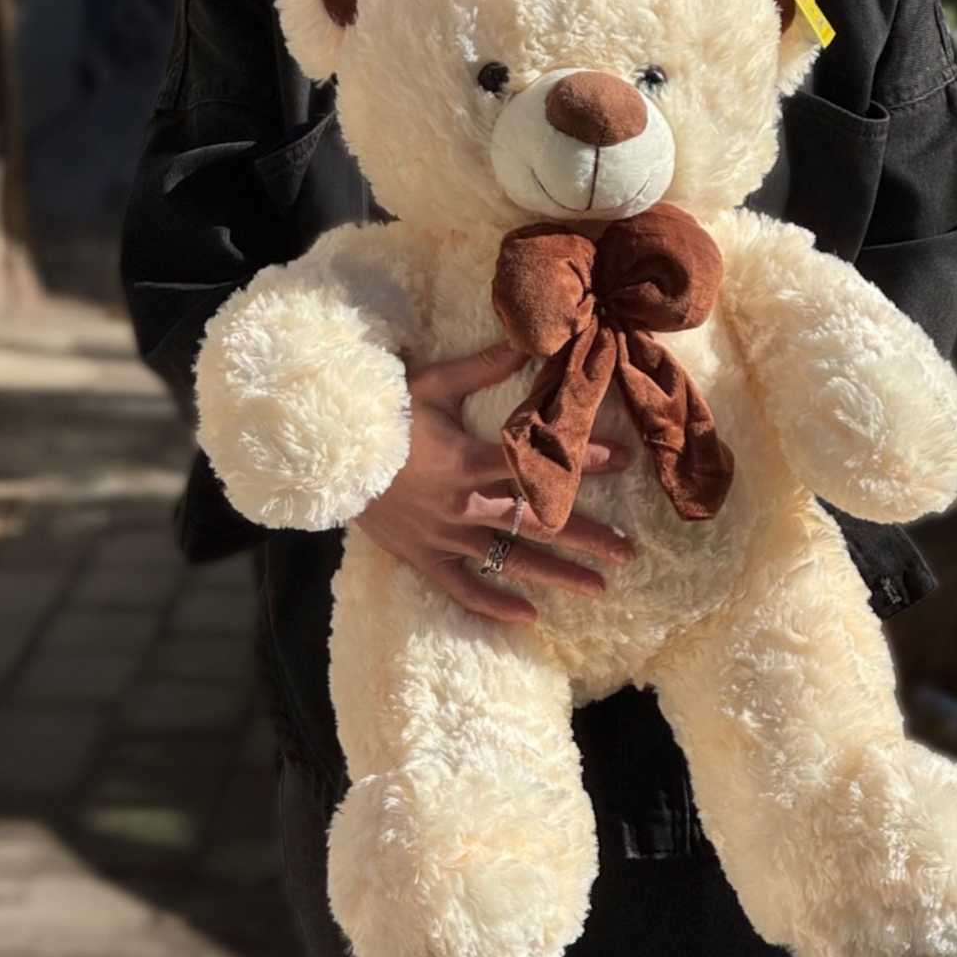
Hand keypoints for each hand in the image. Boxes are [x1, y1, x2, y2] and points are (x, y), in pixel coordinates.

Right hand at [352, 340, 634, 622]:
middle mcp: (463, 506)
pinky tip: (530, 617)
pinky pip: (463, 590)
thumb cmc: (383, 416)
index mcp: (468, 461)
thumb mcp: (432, 385)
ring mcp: (445, 537)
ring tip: (600, 586)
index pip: (536, 464)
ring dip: (558, 575)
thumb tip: (529, 338)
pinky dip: (494, 606)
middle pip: (537, 524)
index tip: (624, 459)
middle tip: (628, 551)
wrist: (328, 456)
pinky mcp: (424, 558)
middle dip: (587, 537)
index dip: (583, 460)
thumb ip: (484, 367)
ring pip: (511, 561)